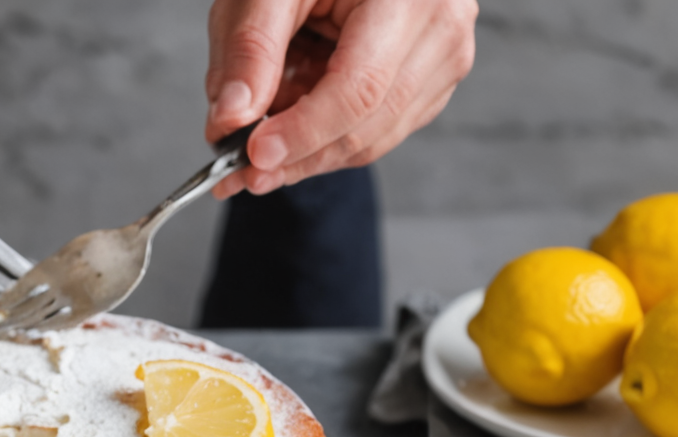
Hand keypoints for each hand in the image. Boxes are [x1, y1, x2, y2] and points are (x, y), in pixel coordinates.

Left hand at [203, 0, 477, 197]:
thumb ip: (249, 49)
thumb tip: (230, 121)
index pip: (359, 88)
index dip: (304, 131)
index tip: (253, 155)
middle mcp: (442, 24)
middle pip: (370, 123)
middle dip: (301, 154)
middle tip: (243, 171)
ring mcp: (447, 55)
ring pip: (376, 137)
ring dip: (312, 151)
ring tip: (261, 141)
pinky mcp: (437, 77)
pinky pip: (384, 128)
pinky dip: (333, 136)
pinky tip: (296, 120)